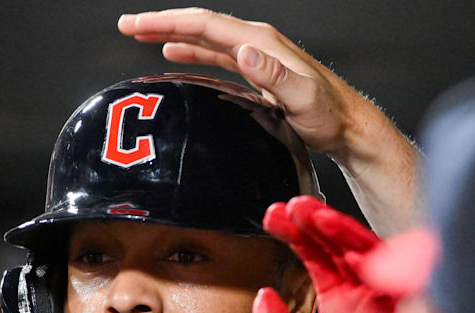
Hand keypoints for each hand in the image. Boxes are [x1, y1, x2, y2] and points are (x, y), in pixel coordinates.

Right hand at [117, 8, 419, 234]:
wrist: (348, 128)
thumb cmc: (329, 117)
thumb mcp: (303, 98)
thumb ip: (275, 76)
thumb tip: (245, 52)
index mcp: (261, 43)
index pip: (205, 25)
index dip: (167, 23)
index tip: (136, 25)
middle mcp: (257, 44)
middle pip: (199, 26)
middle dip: (161, 23)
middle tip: (126, 26)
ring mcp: (257, 57)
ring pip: (205, 40)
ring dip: (172, 36)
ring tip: (141, 36)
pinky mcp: (257, 74)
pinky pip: (215, 57)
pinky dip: (191, 53)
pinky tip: (176, 57)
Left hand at [253, 196, 436, 312]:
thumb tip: (261, 296)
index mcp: (342, 305)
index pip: (318, 258)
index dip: (297, 235)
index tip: (272, 216)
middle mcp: (368, 298)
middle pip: (343, 246)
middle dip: (318, 223)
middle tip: (291, 206)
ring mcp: (394, 306)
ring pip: (373, 255)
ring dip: (345, 234)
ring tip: (316, 217)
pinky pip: (408, 284)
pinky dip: (388, 265)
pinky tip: (359, 253)